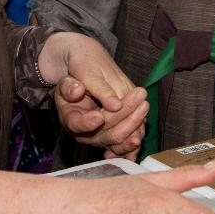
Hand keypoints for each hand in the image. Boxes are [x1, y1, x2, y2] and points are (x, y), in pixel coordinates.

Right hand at [45, 32, 146, 156]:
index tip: (99, 117)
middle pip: (104, 134)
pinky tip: (144, 121)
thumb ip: (89, 87)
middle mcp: (84, 132)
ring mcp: (99, 136)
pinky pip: (126, 142)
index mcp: (69, 116)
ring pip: (118, 140)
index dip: (87, 123)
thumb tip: (104, 101)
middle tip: (138, 94)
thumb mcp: (79, 74)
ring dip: (134, 125)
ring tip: (144, 104)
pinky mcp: (113, 136)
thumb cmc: (81, 72)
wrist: (87, 74)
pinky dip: (136, 134)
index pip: (76, 124)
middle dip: (123, 116)